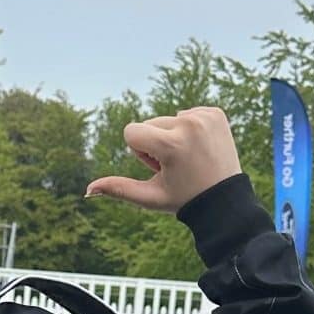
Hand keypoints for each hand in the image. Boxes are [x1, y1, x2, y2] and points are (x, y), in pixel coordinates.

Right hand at [85, 106, 243, 212]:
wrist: (225, 201)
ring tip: (190, 158)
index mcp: (171, 144)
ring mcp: (205, 117)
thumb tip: (87, 189)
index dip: (140, 153)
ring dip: (173, 136)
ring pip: (169, 118)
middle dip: (156, 144)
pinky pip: (189, 113)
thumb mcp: (149, 197)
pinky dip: (191, 129)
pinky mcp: (216, 113)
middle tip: (177, 165)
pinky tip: (201, 148)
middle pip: (149, 124)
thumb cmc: (184, 200)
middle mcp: (189, 125)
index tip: (160, 167)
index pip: (131, 132)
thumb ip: (118, 189)